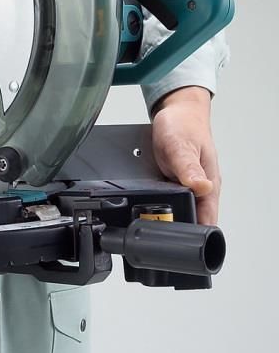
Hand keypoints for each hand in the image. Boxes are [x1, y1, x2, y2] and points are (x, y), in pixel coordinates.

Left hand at [151, 86, 220, 225]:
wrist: (177, 112)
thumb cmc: (184, 125)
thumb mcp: (181, 145)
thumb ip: (189, 168)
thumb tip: (203, 187)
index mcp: (208, 184)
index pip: (206, 219)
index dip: (193, 234)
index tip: (176, 240)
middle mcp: (198, 188)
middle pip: (187, 218)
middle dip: (171, 224)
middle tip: (153, 226)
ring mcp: (184, 185)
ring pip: (173, 207)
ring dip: (161, 211)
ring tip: (145, 210)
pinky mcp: (172, 180)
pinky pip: (163, 195)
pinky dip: (154, 197)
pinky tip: (144, 195)